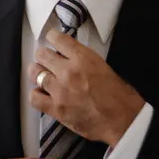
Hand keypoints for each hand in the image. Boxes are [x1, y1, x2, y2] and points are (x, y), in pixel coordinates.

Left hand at [29, 29, 145, 146]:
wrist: (124, 121)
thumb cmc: (121, 97)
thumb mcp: (104, 67)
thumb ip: (84, 61)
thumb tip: (70, 59)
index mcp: (83, 58)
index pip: (58, 39)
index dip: (52, 37)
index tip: (51, 39)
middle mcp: (68, 71)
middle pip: (42, 54)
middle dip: (43, 56)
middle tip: (47, 61)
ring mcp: (59, 90)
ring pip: (35, 73)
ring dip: (38, 74)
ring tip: (42, 77)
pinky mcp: (56, 108)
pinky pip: (34, 98)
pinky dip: (36, 95)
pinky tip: (42, 95)